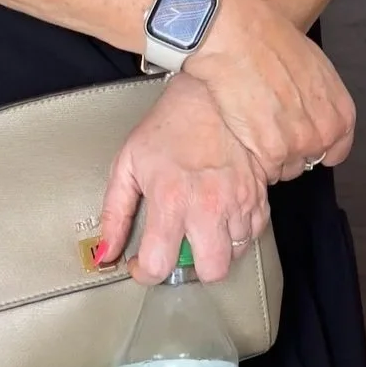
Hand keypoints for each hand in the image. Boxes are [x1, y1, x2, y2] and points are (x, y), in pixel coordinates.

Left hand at [97, 72, 270, 283]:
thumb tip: (105, 253)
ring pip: (235, 254)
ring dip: (216, 248)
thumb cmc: (170, 125)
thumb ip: (114, 214)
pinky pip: (254, 234)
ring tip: (200, 228)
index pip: (159, 264)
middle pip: (211, 271)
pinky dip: (237, 233)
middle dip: (191, 270)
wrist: (215, 94)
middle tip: (179, 251)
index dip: (145, 272)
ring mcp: (239, 202)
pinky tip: (221, 217)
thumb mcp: (127, 164)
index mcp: (171, 200)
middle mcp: (209, 206)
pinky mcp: (260, 195)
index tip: (142, 263)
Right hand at [178, 0, 356, 182]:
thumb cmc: (274, 45)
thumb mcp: (316, 70)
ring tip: (253, 126)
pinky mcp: (270, 153)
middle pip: (306, 162)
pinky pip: (262, 170)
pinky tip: (243, 131)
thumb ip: (321, 101)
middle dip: (288, 150)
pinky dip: (251, 157)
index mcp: (341, 114)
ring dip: (269, 156)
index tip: (298, 140)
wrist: (241, 40)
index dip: (314, 147)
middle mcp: (324, 134)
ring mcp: (298, 146)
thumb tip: (313, 113)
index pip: (336, 152)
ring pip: (283, 170)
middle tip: (268, 127)